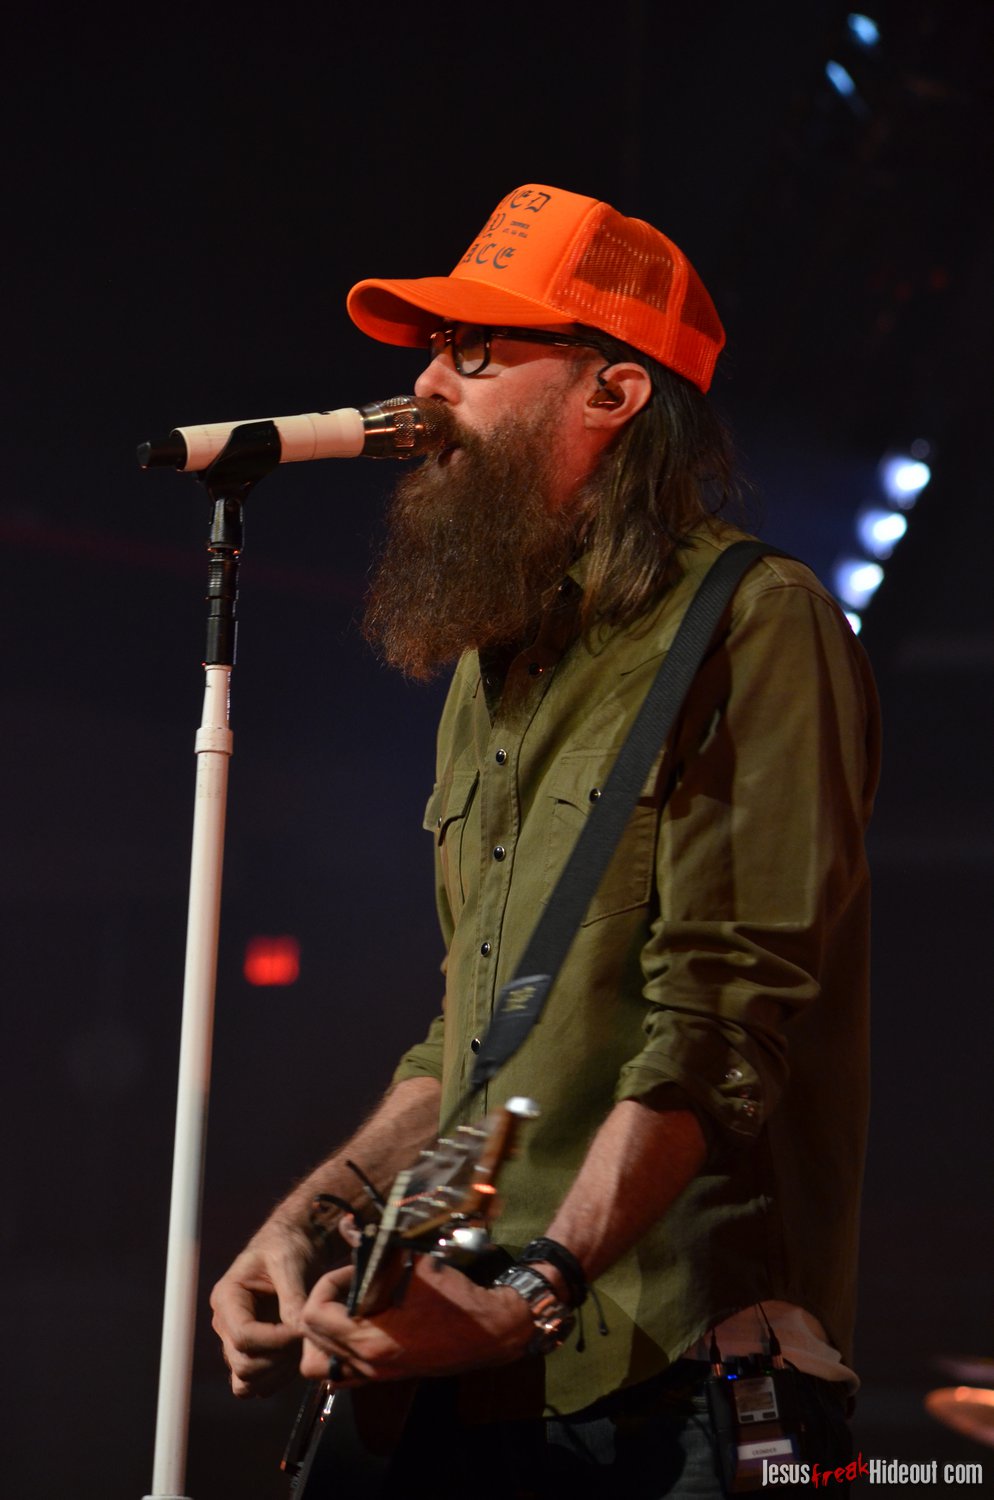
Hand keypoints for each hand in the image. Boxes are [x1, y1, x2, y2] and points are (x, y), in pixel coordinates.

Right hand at [210, 1217, 325, 1397]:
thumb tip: (299, 1332)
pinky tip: (297, 1354)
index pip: (242, 1337)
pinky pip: (257, 1385)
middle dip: (279, 1358)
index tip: (302, 1330)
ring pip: (247, 1382)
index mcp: (227, 1298)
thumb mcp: (290, 1261)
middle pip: (243, 1365)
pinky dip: (278, 1379)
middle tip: (305, 1337)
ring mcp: (236, 1342)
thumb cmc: (288, 1246)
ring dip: (279, 1372)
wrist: (295, 1244)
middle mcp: (226, 1324)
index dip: (276, 1341)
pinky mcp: (252, 1353)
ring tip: (302, 1345)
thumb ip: (293, 1298)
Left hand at [299, 1257, 534, 1383]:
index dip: (327, 1285)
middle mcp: (366, 1363)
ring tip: (347, 1310)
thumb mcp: (416, 1266)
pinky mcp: (385, 1377)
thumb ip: (378, 1249)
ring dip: (324, 1334)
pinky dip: (338, 1353)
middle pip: (311, 1340)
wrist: (490, 1332)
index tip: (352, 1271)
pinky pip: (342, 1374)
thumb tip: (347, 1226)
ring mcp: (375, 1375)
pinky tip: (360, 1327)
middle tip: (349, 1286)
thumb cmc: (455, 1298)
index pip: (314, 1316)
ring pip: (320, 1364)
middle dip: (323, 1305)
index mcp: (370, 1338)